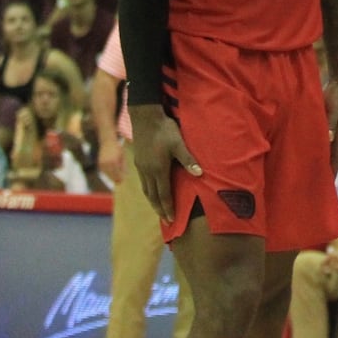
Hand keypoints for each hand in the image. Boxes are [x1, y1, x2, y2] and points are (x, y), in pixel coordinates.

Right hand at [98, 136, 124, 182]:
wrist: (107, 141)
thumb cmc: (117, 148)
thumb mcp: (123, 156)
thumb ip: (123, 166)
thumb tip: (124, 175)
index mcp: (114, 161)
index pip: (117, 173)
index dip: (119, 178)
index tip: (122, 181)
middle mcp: (107, 162)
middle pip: (111, 174)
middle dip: (115, 178)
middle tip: (119, 182)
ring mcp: (102, 163)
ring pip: (107, 174)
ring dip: (111, 176)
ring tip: (115, 178)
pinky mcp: (99, 163)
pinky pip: (103, 171)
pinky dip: (107, 173)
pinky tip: (110, 174)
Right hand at [128, 103, 202, 222]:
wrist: (145, 116)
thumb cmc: (164, 129)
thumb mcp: (179, 143)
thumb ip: (188, 159)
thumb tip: (200, 174)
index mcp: (158, 169)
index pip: (163, 194)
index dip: (168, 207)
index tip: (171, 220)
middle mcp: (147, 171)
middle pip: (153, 196)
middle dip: (160, 209)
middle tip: (166, 221)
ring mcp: (141, 167)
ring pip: (146, 189)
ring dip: (153, 201)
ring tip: (158, 210)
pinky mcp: (138, 161)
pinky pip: (143, 182)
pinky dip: (148, 191)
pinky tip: (152, 191)